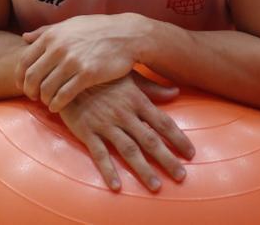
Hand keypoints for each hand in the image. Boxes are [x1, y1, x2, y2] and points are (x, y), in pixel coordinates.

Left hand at [17, 13, 148, 111]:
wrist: (127, 35)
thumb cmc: (97, 29)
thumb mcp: (70, 24)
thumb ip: (46, 31)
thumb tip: (24, 37)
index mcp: (52, 36)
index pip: (24, 61)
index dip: (20, 77)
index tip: (23, 86)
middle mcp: (59, 48)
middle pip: (32, 77)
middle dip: (29, 91)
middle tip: (34, 97)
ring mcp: (73, 61)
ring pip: (46, 88)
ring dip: (44, 99)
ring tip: (48, 102)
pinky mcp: (87, 74)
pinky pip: (64, 95)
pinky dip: (56, 104)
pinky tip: (57, 107)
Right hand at [58, 71, 194, 191]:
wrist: (68, 73)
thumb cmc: (101, 75)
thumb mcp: (128, 76)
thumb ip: (152, 88)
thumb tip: (176, 92)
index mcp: (136, 100)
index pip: (163, 122)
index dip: (178, 138)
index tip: (191, 153)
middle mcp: (124, 114)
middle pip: (150, 140)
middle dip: (167, 159)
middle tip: (181, 176)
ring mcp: (105, 123)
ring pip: (129, 150)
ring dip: (143, 169)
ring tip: (156, 186)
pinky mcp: (87, 131)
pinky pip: (99, 154)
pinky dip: (108, 170)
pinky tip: (117, 186)